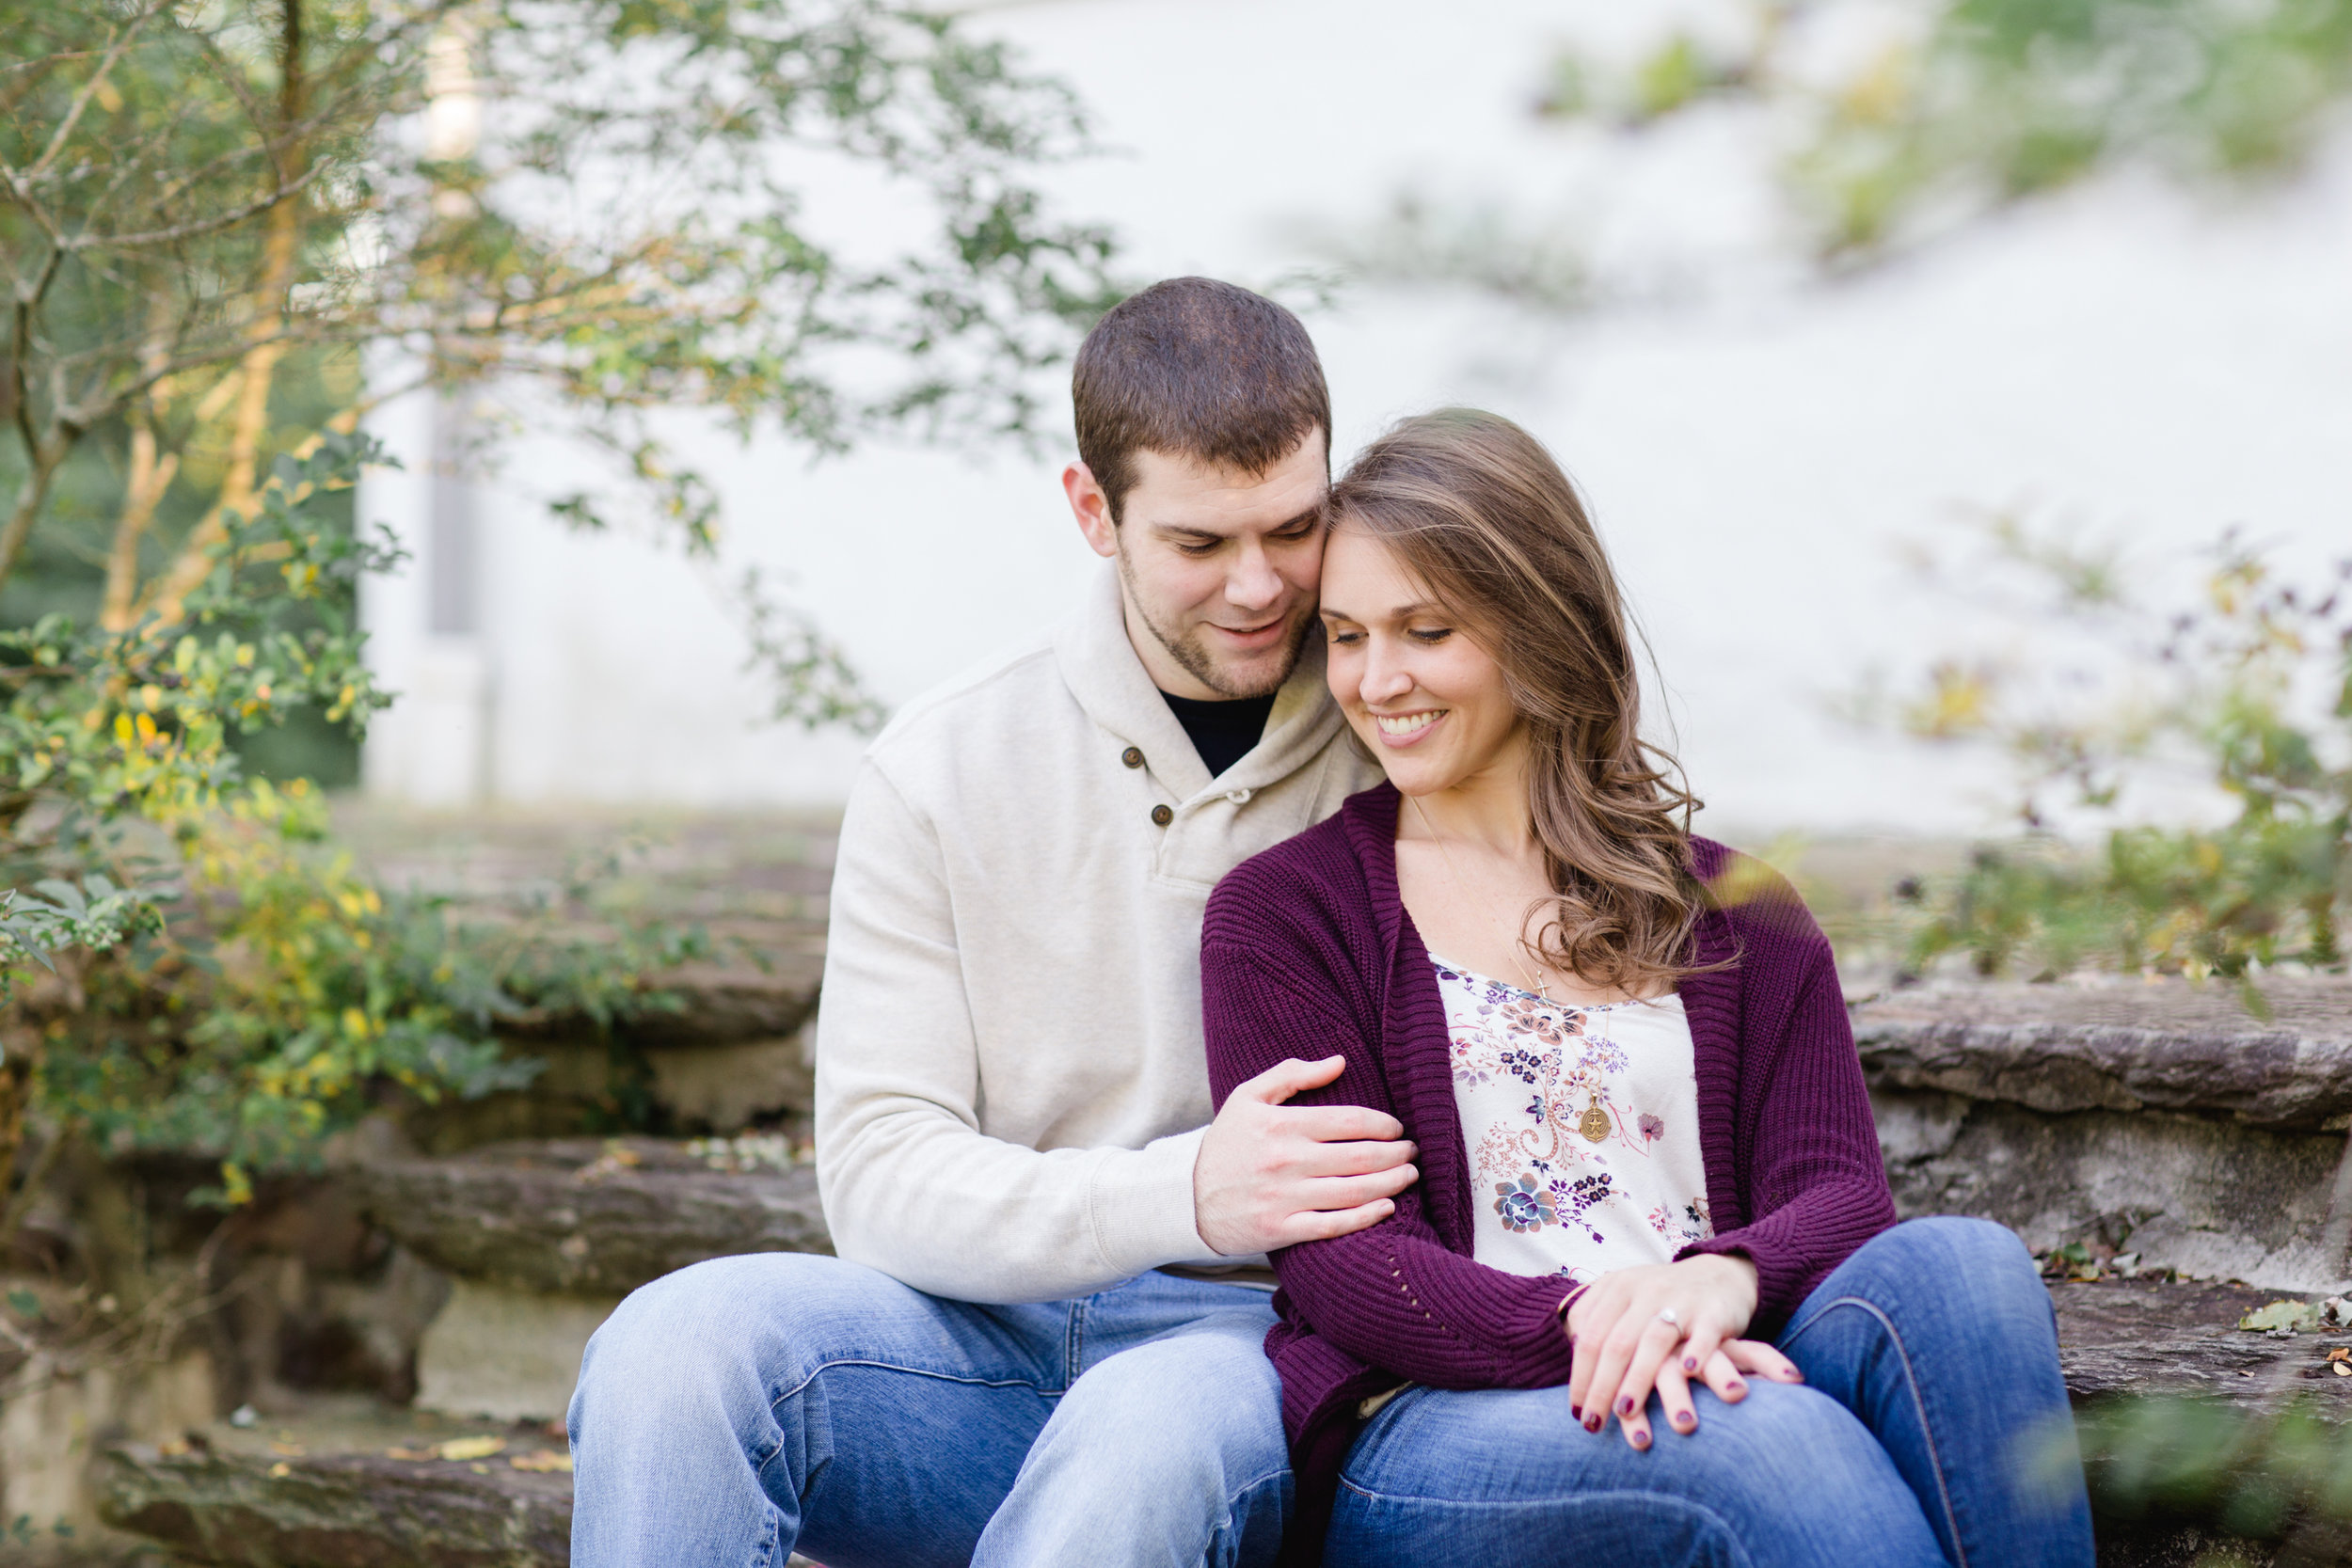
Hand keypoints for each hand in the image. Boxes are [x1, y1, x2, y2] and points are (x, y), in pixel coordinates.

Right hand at [1194, 1056, 1418, 1254]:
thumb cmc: (1226, 1142)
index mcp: (1281, 1124)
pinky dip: (1366, 1217)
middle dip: (1397, 1153)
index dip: (1383, 1124)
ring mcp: (1284, 1198)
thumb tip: (1339, 1062)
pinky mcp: (1281, 1229)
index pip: (1349, 1120)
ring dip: (1391, 1183)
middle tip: (1413, 1151)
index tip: (1397, 1128)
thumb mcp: (1248, 1096)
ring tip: (1409, 1175)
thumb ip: (1292, 1074)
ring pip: (1353, 1191)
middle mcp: (1285, 1161)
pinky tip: (1387, 1207)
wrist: (1187, 1197)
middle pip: (1359, 1156)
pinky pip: (1334, 1226)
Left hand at [1564, 1254, 1801, 1449]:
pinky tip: (1686, 1373)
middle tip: (1593, 1425)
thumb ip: (1596, 1321)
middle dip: (1601, 1387)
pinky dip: (1695, 1352)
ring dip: (1637, 1379)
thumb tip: (1573, 1361)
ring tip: (1625, 1411)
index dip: (1580, 1375)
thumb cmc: (1661, 1299)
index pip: (1590, 1336)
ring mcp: (1681, 1300)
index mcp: (1618, 1287)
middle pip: (1616, 1343)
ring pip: (1654, 1341)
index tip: (1576, 1410)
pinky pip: (1704, 1334)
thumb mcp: (1624, 1297)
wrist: (1719, 1276)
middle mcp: (1646, 1291)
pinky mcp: (1714, 1311)